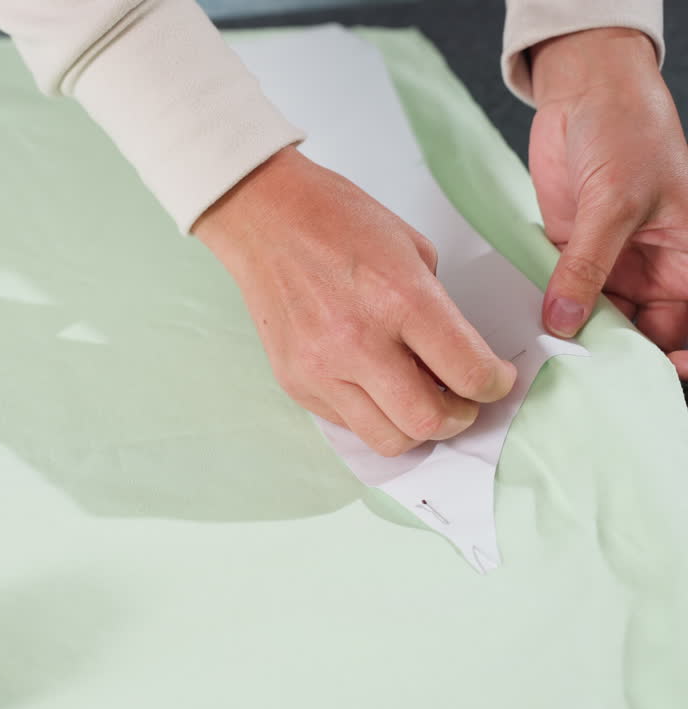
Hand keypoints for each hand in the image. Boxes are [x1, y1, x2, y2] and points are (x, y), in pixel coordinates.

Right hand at [194, 147, 517, 455]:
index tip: (496, 380)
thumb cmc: (338, 221)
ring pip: (388, 439)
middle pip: (428, 422)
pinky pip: (348, 423)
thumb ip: (438, 310)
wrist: (263, 217)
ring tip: (417, 400)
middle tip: (461, 399)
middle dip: (459, 417)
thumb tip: (452, 360)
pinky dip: (372, 413)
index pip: (469, 373)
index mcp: (401, 299)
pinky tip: (374, 384)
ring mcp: (320, 368)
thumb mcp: (412, 250)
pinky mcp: (294, 382)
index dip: (496, 385)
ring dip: (414, 427)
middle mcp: (358, 342)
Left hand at [529, 28, 687, 377]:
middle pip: (638, 333)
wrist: (586, 93)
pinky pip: (560, 295)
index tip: (651, 376)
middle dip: (611, 356)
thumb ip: (588, 264)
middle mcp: (654, 270)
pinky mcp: (570, 255)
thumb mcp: (615, 202)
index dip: (673, 357)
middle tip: (577, 377)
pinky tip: (529, 329)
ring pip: (595, 320)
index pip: (686, 327)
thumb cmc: (629, 131)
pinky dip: (547, 311)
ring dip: (574, 338)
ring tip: (548, 360)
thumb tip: (566, 319)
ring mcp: (610, 265)